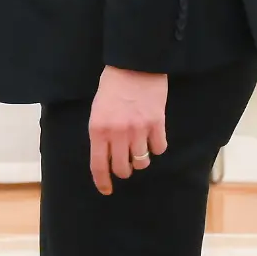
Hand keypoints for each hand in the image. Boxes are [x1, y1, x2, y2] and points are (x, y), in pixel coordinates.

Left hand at [88, 66, 167, 195]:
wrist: (134, 66)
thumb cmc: (112, 86)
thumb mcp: (97, 110)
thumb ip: (101, 133)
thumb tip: (106, 156)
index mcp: (98, 129)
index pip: (98, 164)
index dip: (102, 181)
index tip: (106, 190)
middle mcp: (117, 133)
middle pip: (122, 168)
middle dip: (123, 171)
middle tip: (125, 165)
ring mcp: (138, 129)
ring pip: (142, 162)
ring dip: (140, 161)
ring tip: (139, 150)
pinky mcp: (157, 123)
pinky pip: (159, 148)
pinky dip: (156, 148)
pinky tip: (153, 139)